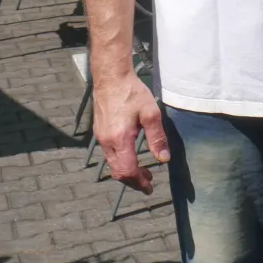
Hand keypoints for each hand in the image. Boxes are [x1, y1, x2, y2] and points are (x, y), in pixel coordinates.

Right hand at [93, 71, 169, 194]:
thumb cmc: (132, 93)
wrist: (110, 77)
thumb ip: (157, 138)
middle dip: (133, 180)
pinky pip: (108, 154)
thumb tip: (164, 159)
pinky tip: (130, 156)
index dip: (139, 181)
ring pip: (112, 164)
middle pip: (118, 171)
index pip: (128, 170)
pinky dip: (119, 161)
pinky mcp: (99, 131)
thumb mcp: (151, 114)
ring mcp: (100, 137)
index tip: (149, 186)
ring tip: (142, 171)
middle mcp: (107, 142)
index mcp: (120, 139)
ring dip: (126, 171)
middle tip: (148, 182)